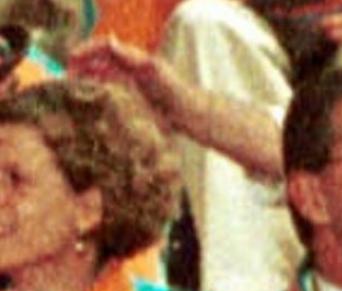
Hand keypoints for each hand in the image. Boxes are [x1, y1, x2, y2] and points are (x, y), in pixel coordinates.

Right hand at [68, 37, 184, 117]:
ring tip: (72, 88)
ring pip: (104, 74)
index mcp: (135, 58)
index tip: (71, 59)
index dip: (87, 50)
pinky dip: (99, 91)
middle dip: (83, 64)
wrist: (190, 113)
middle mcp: (133, 67)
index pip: (105, 47)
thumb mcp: (152, 71)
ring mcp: (134, 82)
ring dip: (88, 78)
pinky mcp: (137, 97)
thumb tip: (110, 40)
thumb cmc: (174, 91)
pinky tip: (90, 99)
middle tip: (66, 77)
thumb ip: (131, 57)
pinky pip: (112, 89)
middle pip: (101, 60)